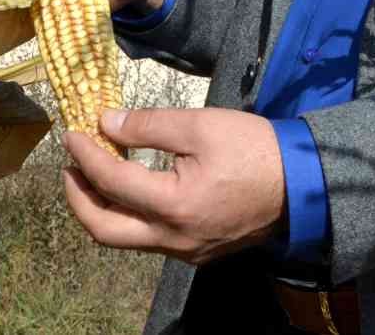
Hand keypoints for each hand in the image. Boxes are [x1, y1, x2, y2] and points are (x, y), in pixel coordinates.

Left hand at [62, 107, 286, 265]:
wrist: (303, 183)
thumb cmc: (255, 148)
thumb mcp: (201, 124)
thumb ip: (148, 124)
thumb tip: (106, 124)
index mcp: (173, 205)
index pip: (111, 181)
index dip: (85, 155)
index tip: (71, 133)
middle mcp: (173, 238)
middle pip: (104, 230)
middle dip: (77, 197)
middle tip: (70, 166)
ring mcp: (185, 251)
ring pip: (126, 239)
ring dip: (102, 207)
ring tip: (95, 175)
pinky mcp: (198, 251)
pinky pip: (151, 240)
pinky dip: (131, 215)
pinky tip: (133, 188)